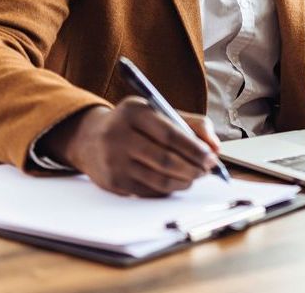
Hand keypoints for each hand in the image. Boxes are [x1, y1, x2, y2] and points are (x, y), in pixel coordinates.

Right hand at [39, 98, 221, 196]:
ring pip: (159, 180)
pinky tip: (177, 182)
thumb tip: (215, 147)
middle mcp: (119, 136)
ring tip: (195, 176)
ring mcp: (114, 161)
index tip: (211, 156)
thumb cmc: (133, 124)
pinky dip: (169, 189)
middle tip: (207, 170)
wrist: (90, 138)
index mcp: (133, 112)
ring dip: (184, 181)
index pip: (170, 134)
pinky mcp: (113, 182)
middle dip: (193, 168)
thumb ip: (191, 124)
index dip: (194, 148)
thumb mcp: (158, 112)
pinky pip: (149, 191)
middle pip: (165, 160)